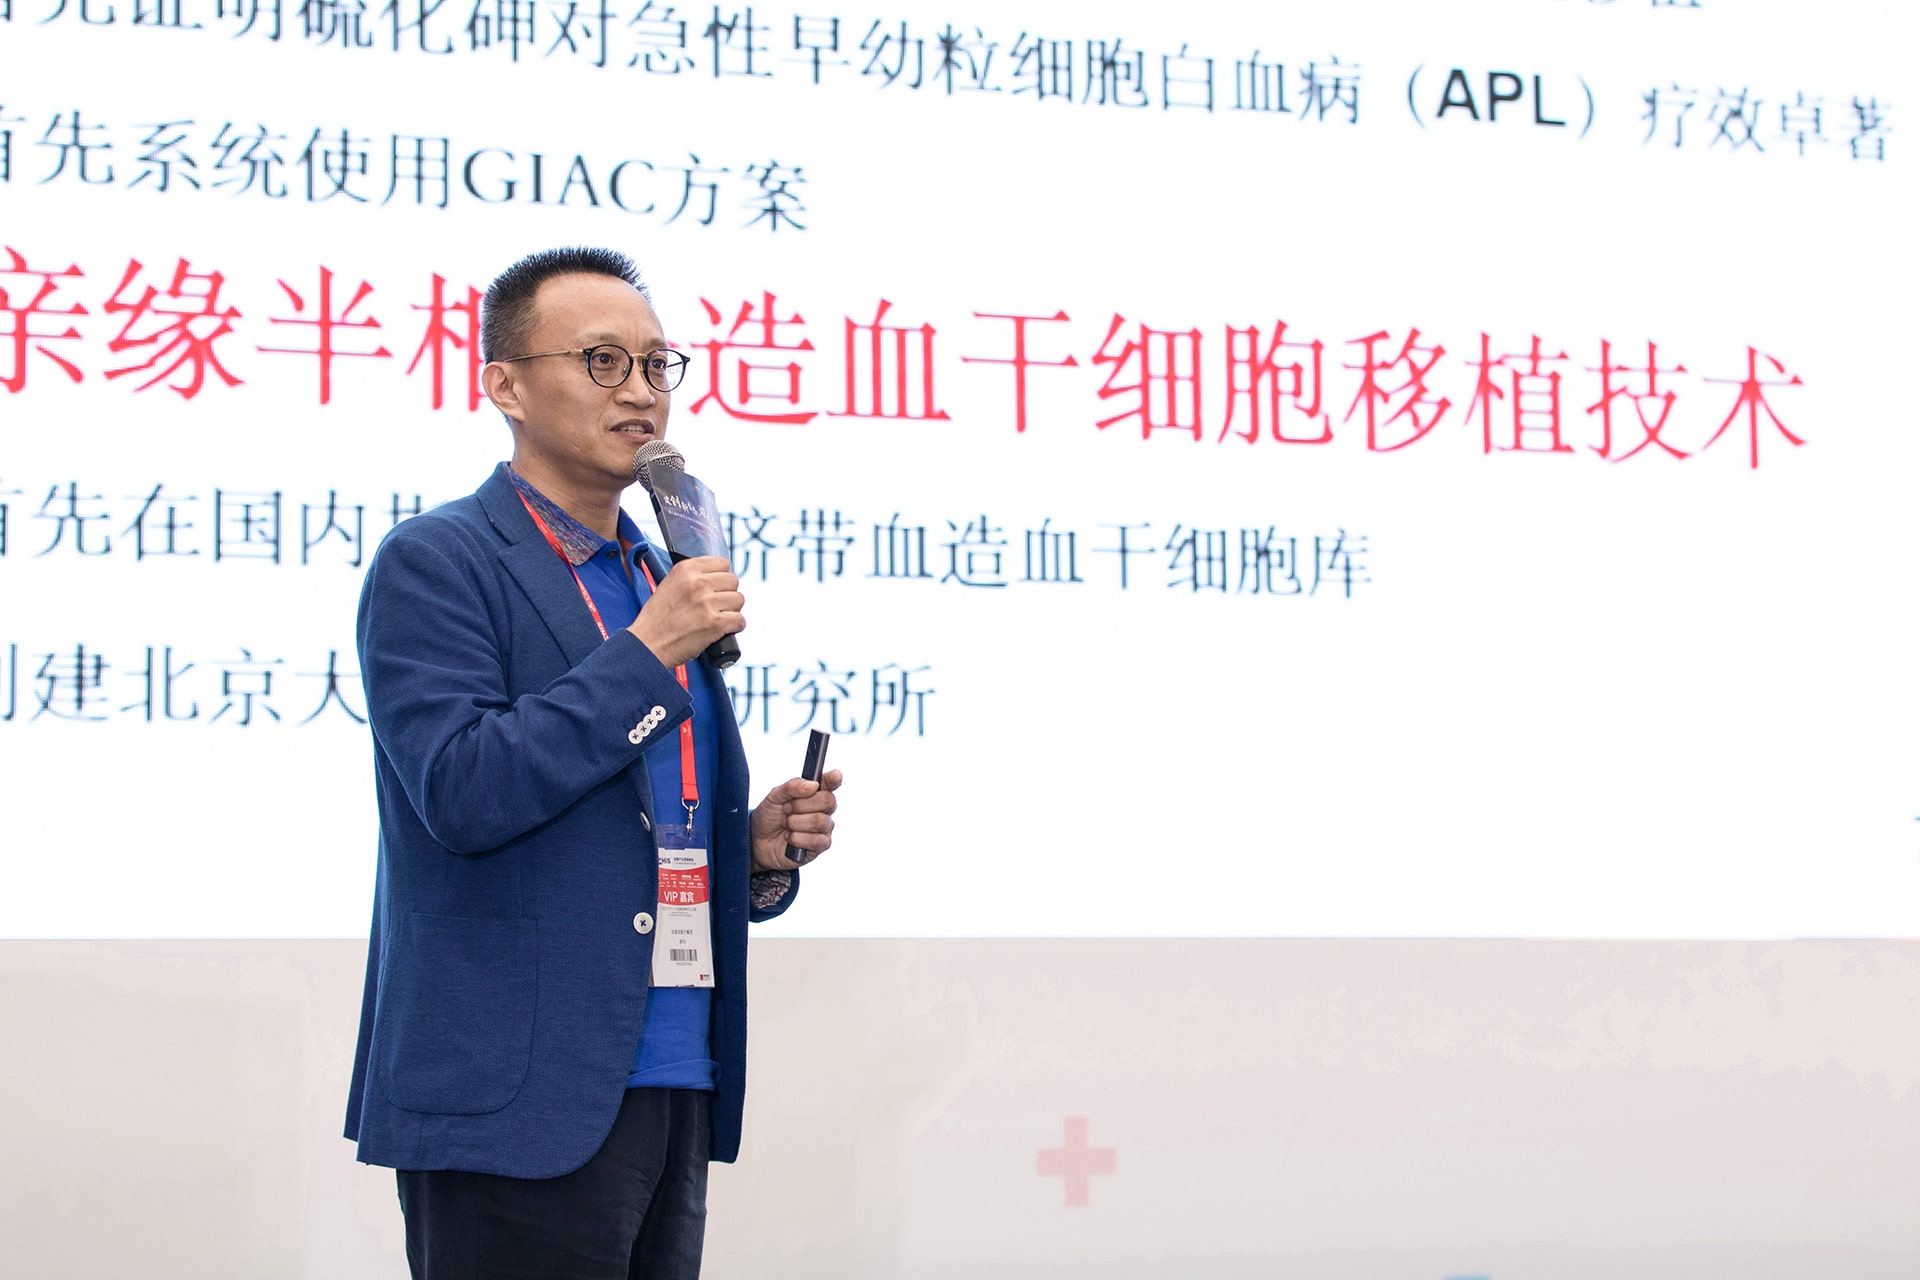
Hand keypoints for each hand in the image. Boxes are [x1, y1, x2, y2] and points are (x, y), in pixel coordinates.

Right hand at [627, 556, 743, 667]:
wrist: (647, 645)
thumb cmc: (657, 619)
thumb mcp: (669, 585)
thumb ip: (692, 577)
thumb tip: (717, 576)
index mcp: (686, 569)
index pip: (722, 563)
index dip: (721, 578)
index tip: (715, 589)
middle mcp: (697, 582)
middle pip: (733, 581)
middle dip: (727, 594)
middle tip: (716, 606)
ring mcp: (707, 602)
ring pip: (738, 600)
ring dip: (731, 611)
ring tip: (717, 618)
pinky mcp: (715, 623)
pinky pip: (740, 620)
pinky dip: (735, 627)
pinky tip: (723, 629)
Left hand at [750, 769, 842, 872]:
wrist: (758, 841)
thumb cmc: (769, 817)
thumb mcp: (774, 797)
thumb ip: (792, 787)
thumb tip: (813, 785)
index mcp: (815, 792)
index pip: (830, 782)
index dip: (834, 779)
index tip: (835, 776)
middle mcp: (823, 809)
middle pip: (828, 800)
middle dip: (800, 805)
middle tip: (786, 809)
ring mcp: (824, 828)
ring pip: (819, 820)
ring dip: (795, 822)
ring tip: (786, 824)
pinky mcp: (821, 845)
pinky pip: (815, 840)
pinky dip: (795, 838)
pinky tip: (789, 838)